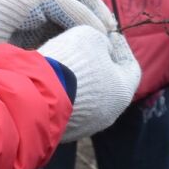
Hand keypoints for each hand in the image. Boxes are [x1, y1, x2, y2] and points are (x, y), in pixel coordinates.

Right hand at [37, 25, 141, 142]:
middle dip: (100, 68)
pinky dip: (65, 96)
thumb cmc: (71, 62)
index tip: (110, 37)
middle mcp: (109, 115)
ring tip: (66, 68)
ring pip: (88, 101)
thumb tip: (103, 49)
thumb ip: (102, 42)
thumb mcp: (90, 36)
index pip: (131, 68)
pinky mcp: (66, 132)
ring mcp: (87, 127)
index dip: (121, 49)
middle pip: (109, 87)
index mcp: (123, 92)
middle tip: (87, 52)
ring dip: (81, 85)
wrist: (37, 93)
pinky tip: (53, 83)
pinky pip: (69, 110)